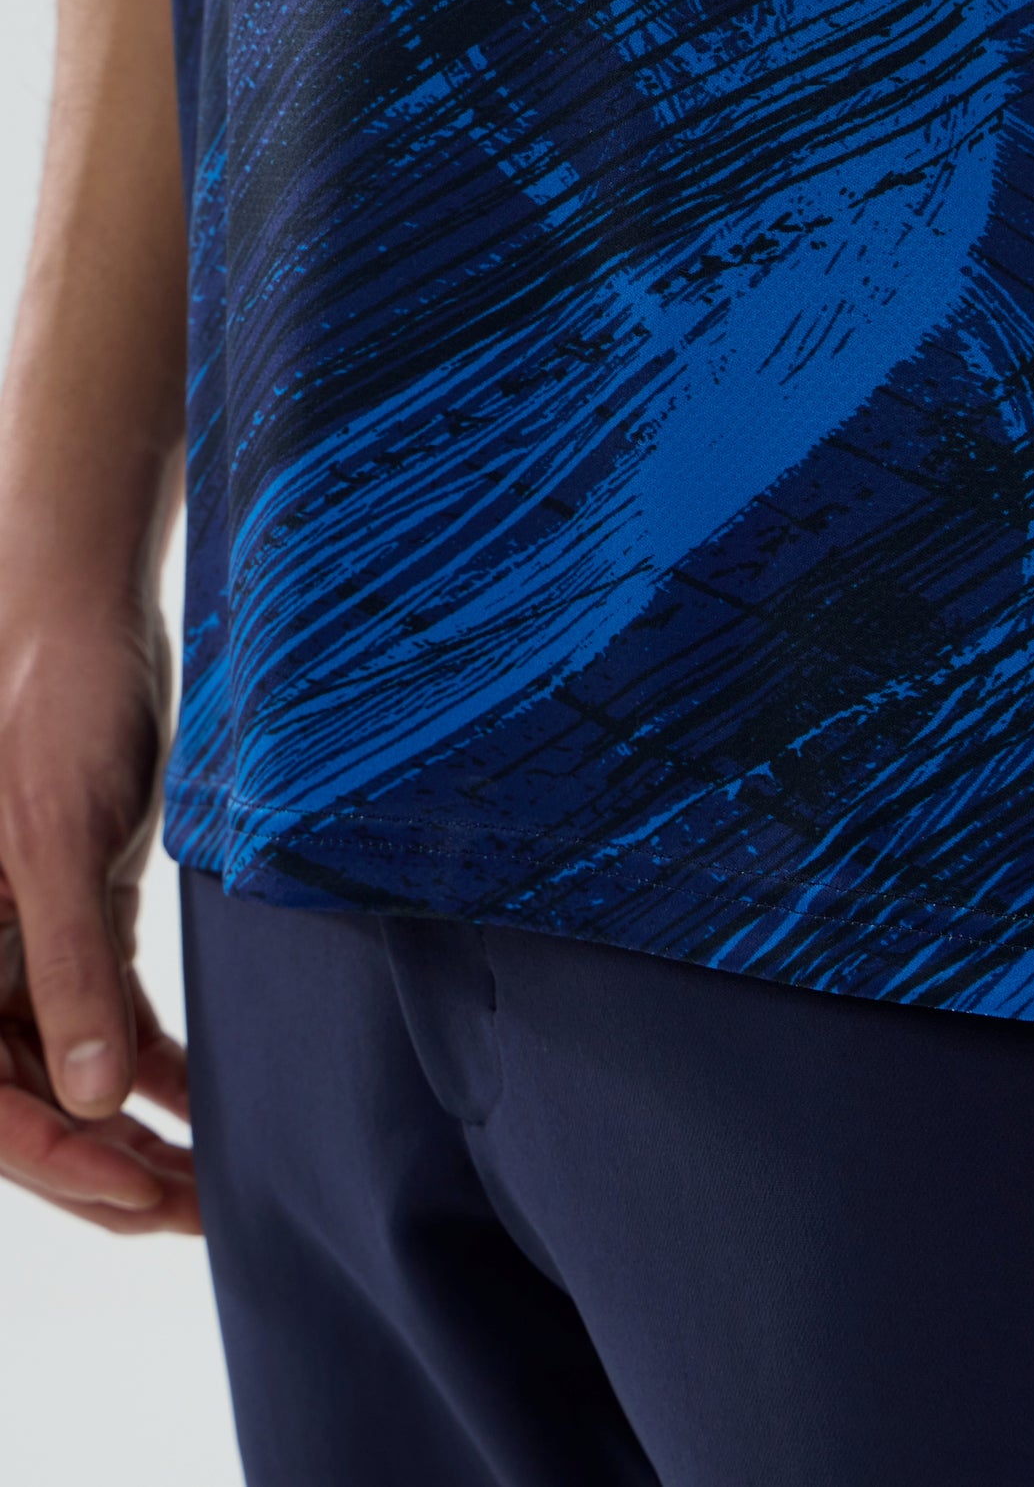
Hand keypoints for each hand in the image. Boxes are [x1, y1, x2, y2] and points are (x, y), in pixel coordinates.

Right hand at [0, 598, 196, 1232]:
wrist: (83, 626)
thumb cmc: (51, 716)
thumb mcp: (54, 844)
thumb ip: (72, 970)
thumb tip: (100, 1100)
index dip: (56, 1161)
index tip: (140, 1195)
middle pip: (29, 1103)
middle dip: (104, 1171)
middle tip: (195, 1213)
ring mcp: (22, 945)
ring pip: (71, 1070)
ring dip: (133, 1130)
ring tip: (207, 1182)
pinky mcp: (75, 917)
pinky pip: (104, 1015)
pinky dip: (150, 1062)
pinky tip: (200, 1102)